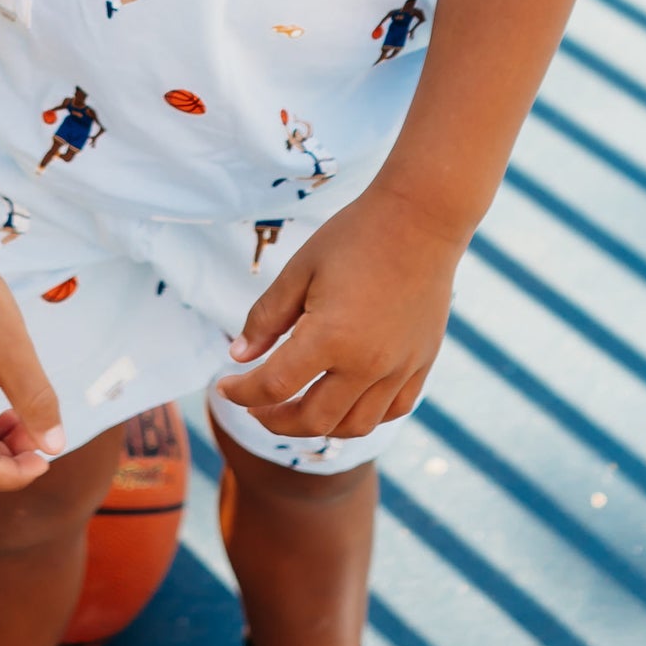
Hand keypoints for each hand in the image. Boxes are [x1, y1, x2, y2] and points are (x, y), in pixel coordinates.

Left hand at [214, 189, 462, 446]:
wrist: (422, 219)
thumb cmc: (356, 236)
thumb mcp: (300, 269)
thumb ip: (266, 318)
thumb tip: (238, 357)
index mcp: (330, 337)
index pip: (273, 386)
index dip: (240, 393)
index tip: (224, 386)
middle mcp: (367, 363)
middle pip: (313, 420)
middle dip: (275, 420)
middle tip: (256, 406)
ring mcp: (399, 368)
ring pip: (354, 426)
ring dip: (318, 426)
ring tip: (296, 408)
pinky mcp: (422, 363)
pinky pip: (393, 410)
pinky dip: (364, 415)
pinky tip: (344, 399)